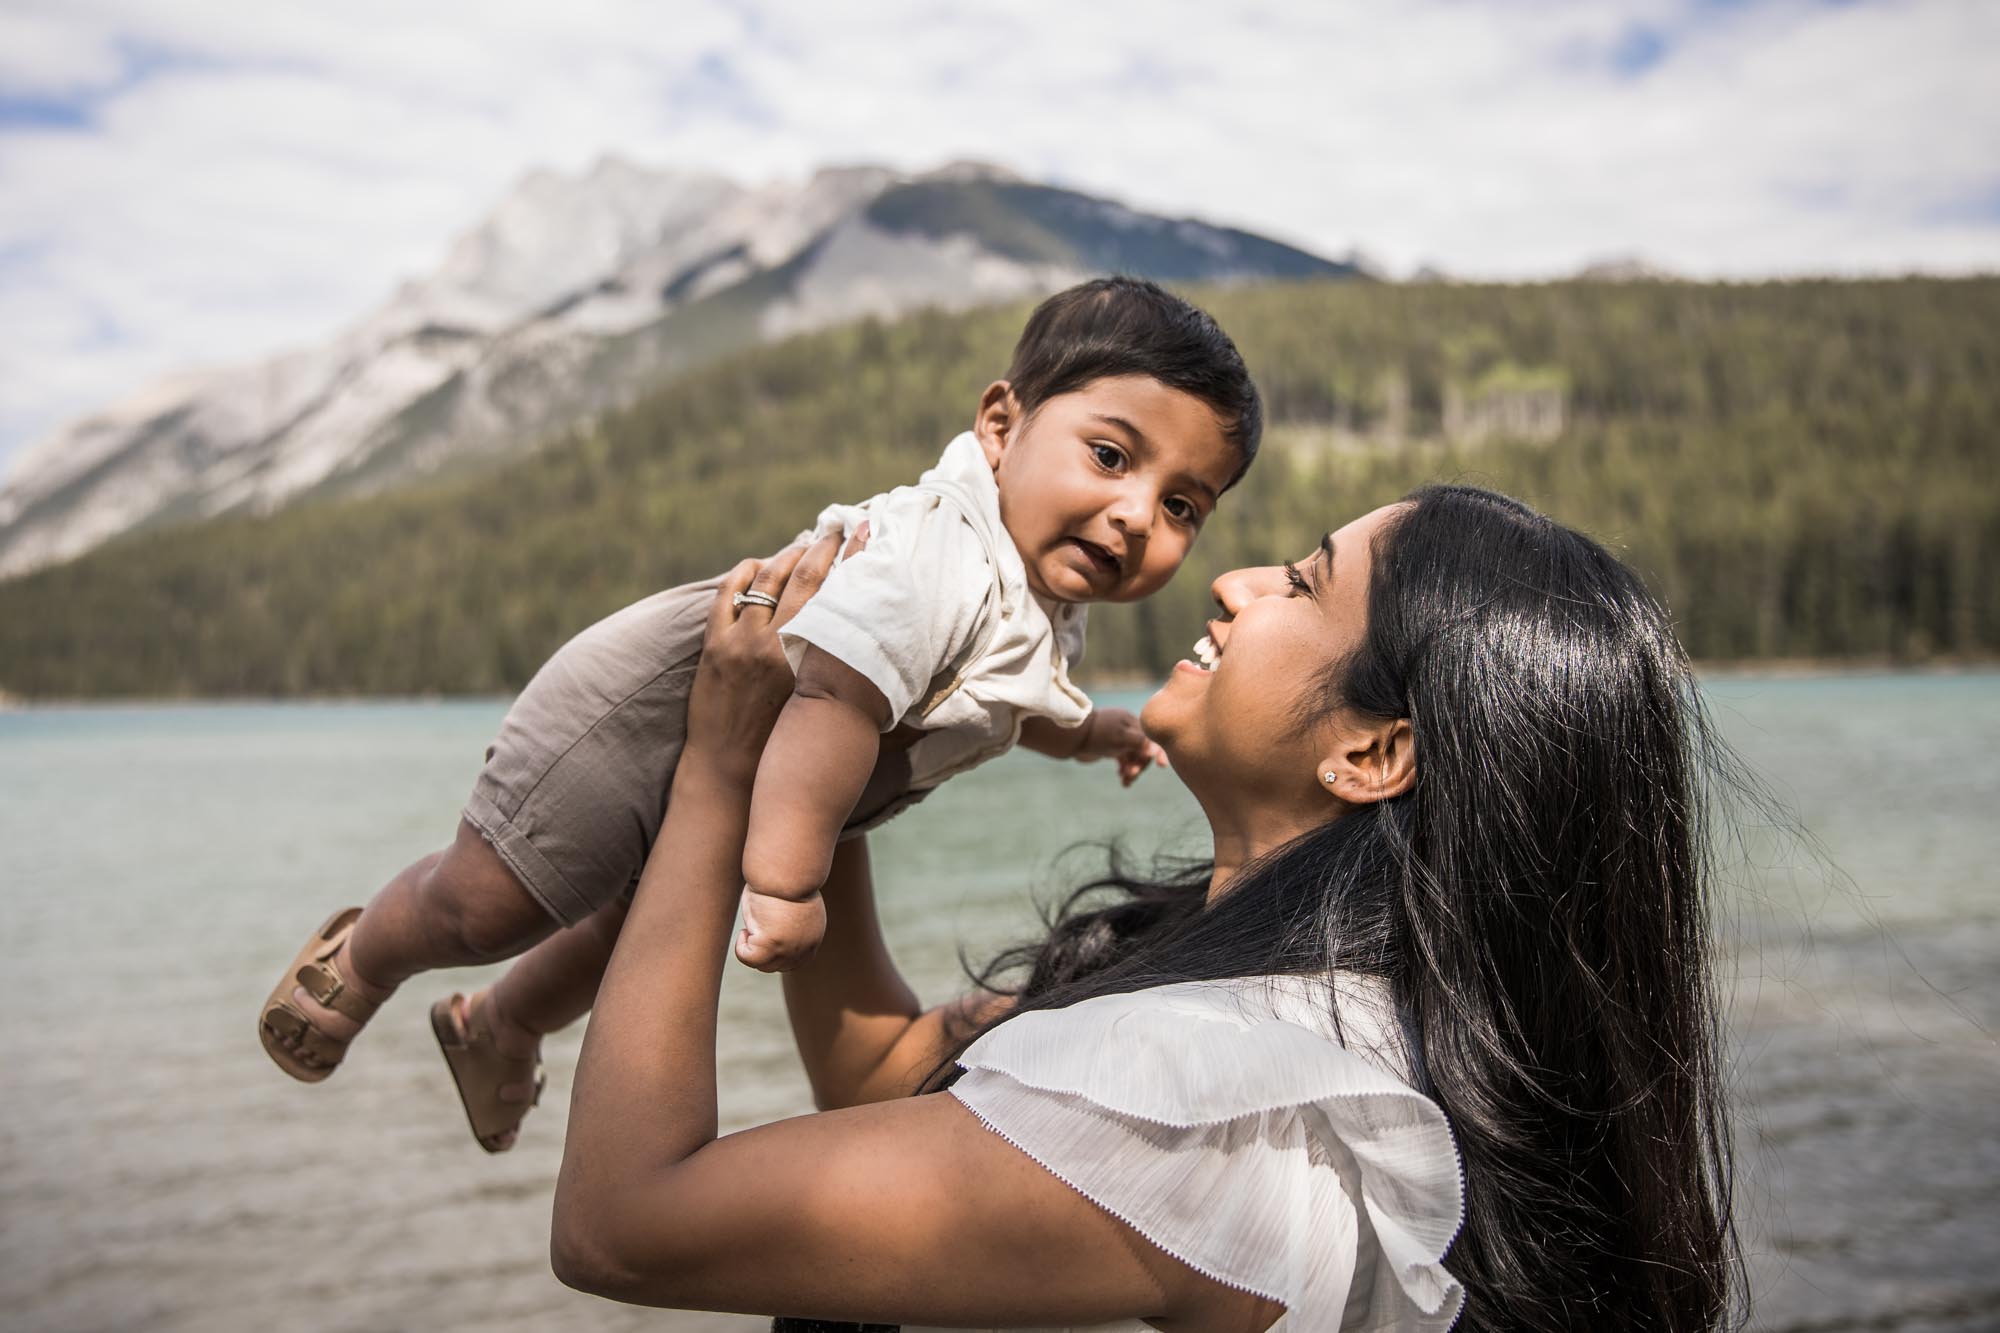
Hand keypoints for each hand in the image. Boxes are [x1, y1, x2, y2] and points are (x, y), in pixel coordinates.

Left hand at [687, 526, 865, 777]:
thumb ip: (845, 669)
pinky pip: (729, 592)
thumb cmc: (786, 745)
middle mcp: (778, 644)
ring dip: (786, 556)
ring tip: (801, 548)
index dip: (853, 557)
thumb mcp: (824, 703)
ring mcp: (741, 641)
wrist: (730, 770)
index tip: (865, 533)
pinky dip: (745, 573)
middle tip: (836, 531)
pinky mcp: (714, 644)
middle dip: (822, 547)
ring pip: (767, 578)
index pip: (837, 593)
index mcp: (812, 659)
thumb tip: (875, 645)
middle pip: (804, 576)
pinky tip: (757, 567)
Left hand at [1075, 707, 1168, 786]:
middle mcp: (1126, 728)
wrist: (1069, 738)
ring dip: (1132, 770)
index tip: (1163, 766)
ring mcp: (1118, 738)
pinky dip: (1124, 769)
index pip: (1151, 739)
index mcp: (1131, 722)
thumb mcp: (1119, 738)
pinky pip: (1123, 759)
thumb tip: (1156, 750)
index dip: (1158, 752)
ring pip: (1133, 756)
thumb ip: (1138, 742)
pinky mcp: (1110, 747)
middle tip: (1131, 776)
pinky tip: (1122, 779)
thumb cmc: (1095, 735)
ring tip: (1126, 782)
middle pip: (1143, 750)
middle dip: (1139, 765)